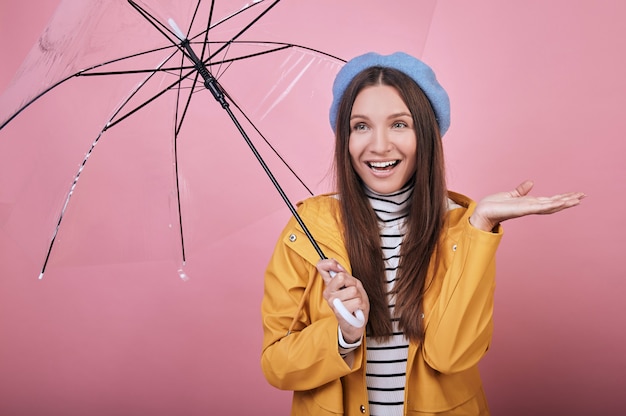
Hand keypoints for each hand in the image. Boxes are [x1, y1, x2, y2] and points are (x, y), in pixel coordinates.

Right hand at [316, 259, 368, 342]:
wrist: (357, 321)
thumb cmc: (355, 301)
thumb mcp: (352, 284)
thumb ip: (344, 274)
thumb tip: (336, 264)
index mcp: (330, 284)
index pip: (321, 266)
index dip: (331, 263)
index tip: (340, 269)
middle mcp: (328, 292)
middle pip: (341, 277)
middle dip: (354, 284)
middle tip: (354, 292)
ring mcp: (332, 302)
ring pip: (353, 290)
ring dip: (359, 296)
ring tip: (355, 302)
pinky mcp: (339, 311)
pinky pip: (357, 301)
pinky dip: (361, 305)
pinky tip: (356, 309)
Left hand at [470, 180, 585, 231]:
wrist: (483, 212)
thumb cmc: (494, 205)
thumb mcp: (511, 195)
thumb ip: (521, 190)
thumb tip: (531, 183)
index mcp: (529, 203)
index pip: (550, 200)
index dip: (563, 197)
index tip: (575, 194)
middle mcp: (531, 207)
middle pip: (554, 203)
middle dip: (568, 200)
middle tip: (583, 196)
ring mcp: (528, 209)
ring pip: (550, 206)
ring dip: (564, 203)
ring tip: (578, 199)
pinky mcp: (522, 209)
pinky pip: (539, 207)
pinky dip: (550, 205)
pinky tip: (560, 202)